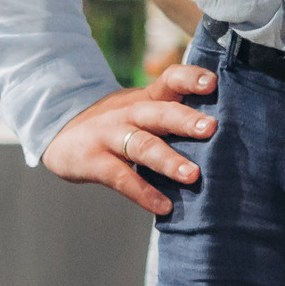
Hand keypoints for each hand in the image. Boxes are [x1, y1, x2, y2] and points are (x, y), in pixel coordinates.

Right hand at [40, 63, 217, 214]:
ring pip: (142, 144)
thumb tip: (224, 134)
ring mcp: (110, 136)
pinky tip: (164, 207)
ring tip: (193, 175)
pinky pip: (121, 177)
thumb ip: (172, 114)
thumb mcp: (140, 109)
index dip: (190, 78)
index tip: (213, 82)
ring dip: (168, 160)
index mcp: (146, 98)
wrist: (60, 131)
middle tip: (212, 128)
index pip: (169, 80)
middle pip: (159, 112)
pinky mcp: (95, 161)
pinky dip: (143, 192)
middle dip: (186, 119)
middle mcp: (130, 113)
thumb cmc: (116, 124)